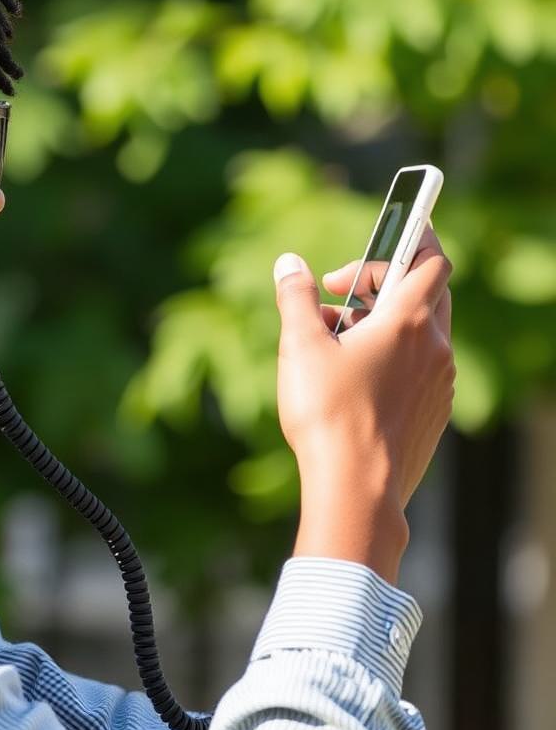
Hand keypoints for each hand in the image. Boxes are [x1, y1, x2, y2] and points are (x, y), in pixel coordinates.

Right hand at [273, 226, 454, 582]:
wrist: (355, 488)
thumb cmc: (327, 417)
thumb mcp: (299, 349)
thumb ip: (295, 300)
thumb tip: (288, 265)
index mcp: (407, 320)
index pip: (429, 255)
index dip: (405, 241)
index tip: (362, 257)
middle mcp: (434, 345)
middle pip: (427, 292)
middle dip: (385, 287)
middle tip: (341, 304)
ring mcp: (441, 381)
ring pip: (422, 335)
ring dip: (385, 329)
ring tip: (340, 352)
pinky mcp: (435, 412)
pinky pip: (421, 371)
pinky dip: (394, 364)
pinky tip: (356, 389)